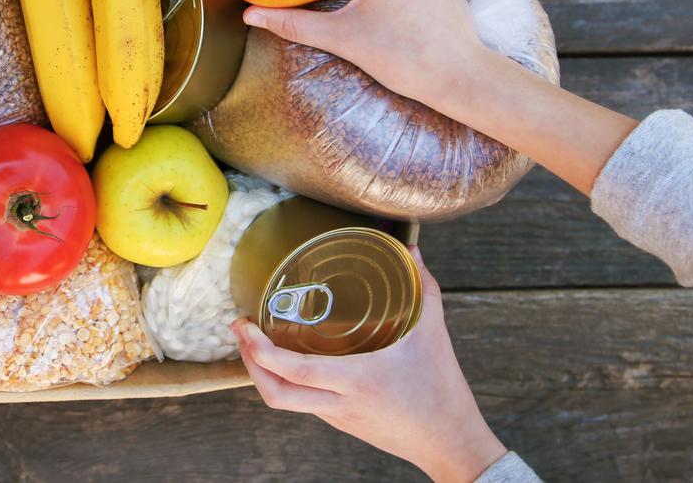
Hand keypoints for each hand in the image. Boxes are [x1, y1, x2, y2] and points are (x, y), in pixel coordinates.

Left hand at [233, 248, 506, 482]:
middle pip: (274, 393)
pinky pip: (301, 402)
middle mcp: (339, 402)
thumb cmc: (442, 390)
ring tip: (256, 340)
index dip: (259, 350)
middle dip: (248, 362)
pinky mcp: (341, 422)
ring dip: (261, 372)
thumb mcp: (434, 333)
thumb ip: (422, 287)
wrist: (450, 444)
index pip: (293, 371)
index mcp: (356, 380)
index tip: (245, 324)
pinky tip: (287, 358)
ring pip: (283, 401)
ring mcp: (337, 415)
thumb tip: (409, 249)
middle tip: (241, 329)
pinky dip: (284, 380)